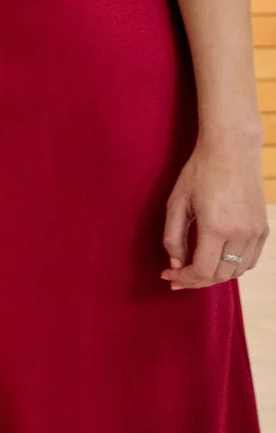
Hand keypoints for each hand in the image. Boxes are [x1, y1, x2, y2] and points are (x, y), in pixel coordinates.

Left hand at [161, 136, 268, 289]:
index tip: (168, 276)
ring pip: (237, 272)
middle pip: (220, 276)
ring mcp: (256, 232)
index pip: (203, 271)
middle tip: (177, 277)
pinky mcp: (264, 229)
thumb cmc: (199, 172)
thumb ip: (173, 237)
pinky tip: (216, 261)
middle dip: (196, 281)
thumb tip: (176, 264)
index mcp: (216, 227)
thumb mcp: (176, 202)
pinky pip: (250, 260)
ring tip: (194, 270)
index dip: (184, 279)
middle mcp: (241, 234)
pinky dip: (233, 267)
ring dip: (215, 276)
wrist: (232, 150)